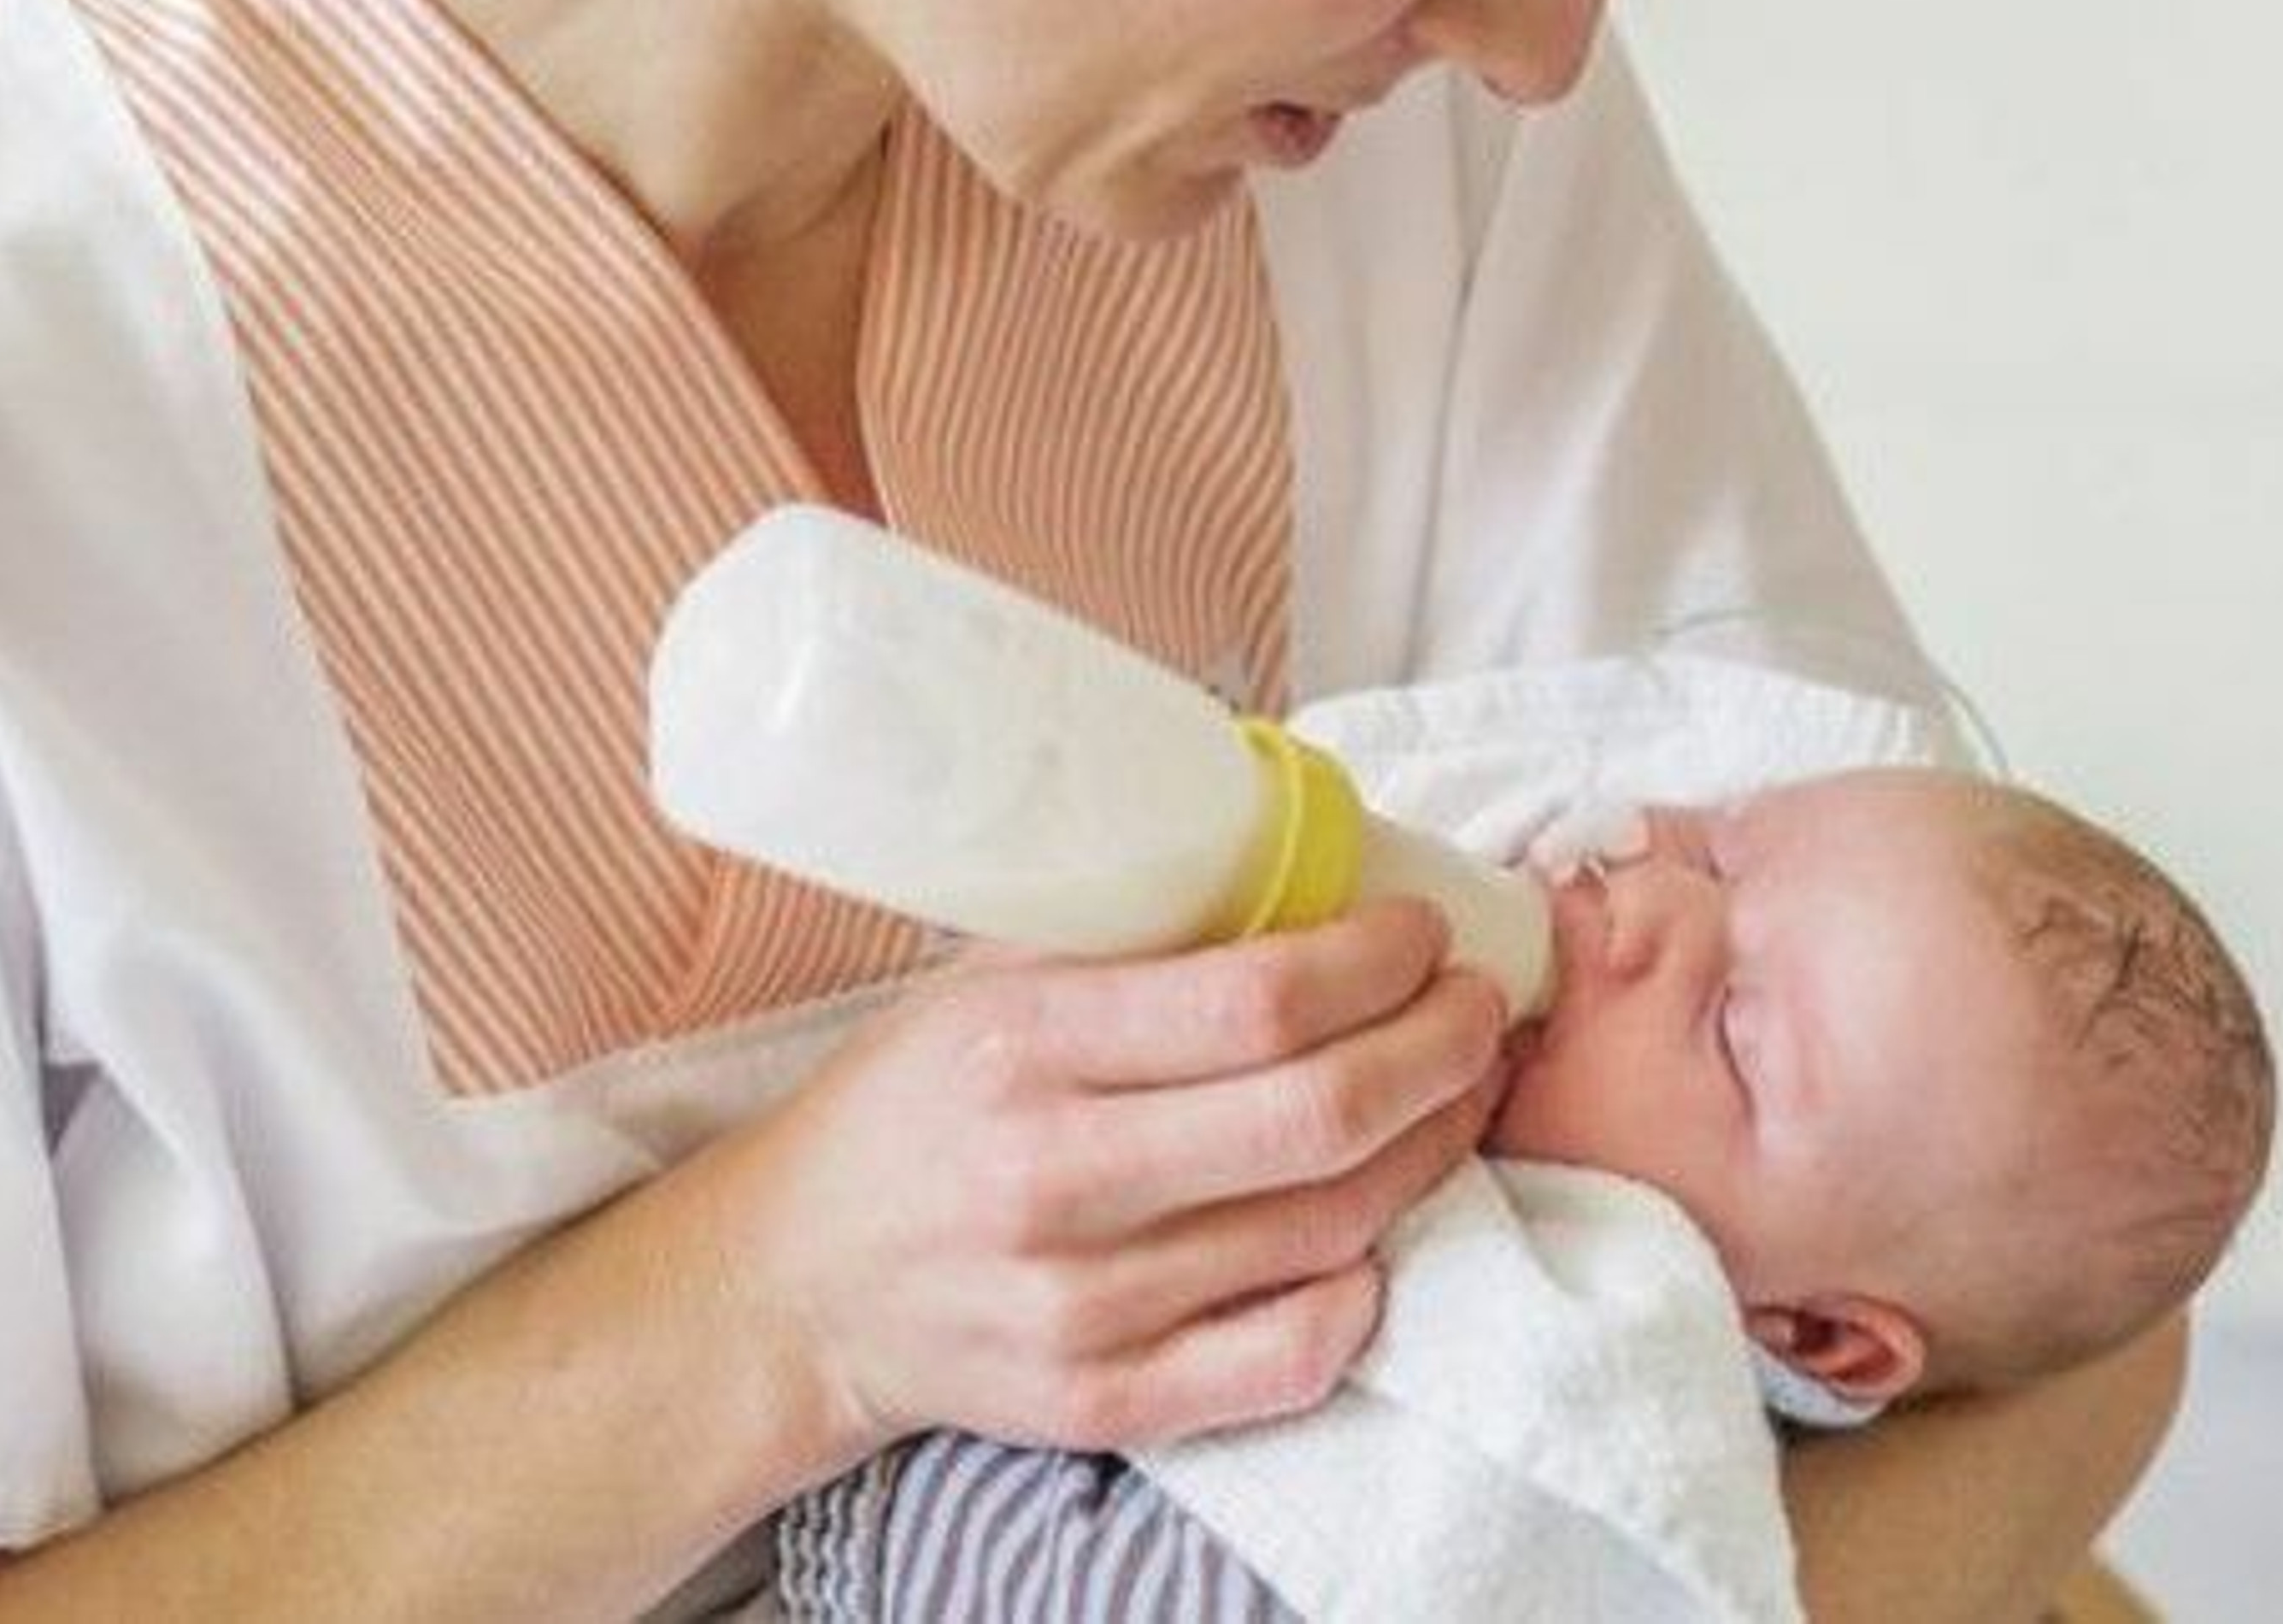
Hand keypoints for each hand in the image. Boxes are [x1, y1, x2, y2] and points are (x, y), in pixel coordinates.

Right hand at [711, 897, 1506, 1467]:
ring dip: (1428, 1152)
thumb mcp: (986, 981)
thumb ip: (1126, 943)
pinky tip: (1379, 1230)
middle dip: (1441, 1050)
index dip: (1376, 963)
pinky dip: (1362, 1292)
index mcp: (1023, 1045)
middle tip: (1482, 1006)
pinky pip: (1288, 1357)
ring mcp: (1084, 1305)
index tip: (1426, 931)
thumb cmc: (908, 1102)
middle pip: (1316, 1117)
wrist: (799, 1280)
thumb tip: (1300, 879)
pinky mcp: (1104, 1403)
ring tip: (1458, 1092)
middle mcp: (1056, 1178)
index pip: (1254, 1002)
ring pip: (1326, 1230)